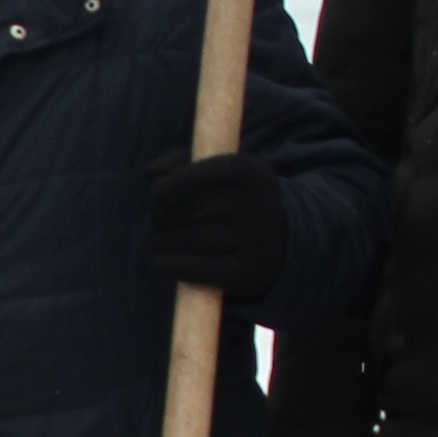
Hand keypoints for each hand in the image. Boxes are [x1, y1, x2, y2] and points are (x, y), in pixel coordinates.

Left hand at [146, 150, 286, 301]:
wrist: (286, 238)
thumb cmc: (238, 197)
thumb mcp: (220, 168)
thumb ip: (181, 161)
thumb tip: (151, 173)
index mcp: (245, 170)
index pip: (179, 182)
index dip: (161, 191)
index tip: (160, 197)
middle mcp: (253, 204)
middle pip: (176, 213)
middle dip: (160, 219)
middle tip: (163, 222)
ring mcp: (252, 242)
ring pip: (179, 242)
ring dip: (160, 243)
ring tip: (163, 241)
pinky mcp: (245, 274)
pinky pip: (187, 269)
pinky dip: (164, 266)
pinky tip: (161, 263)